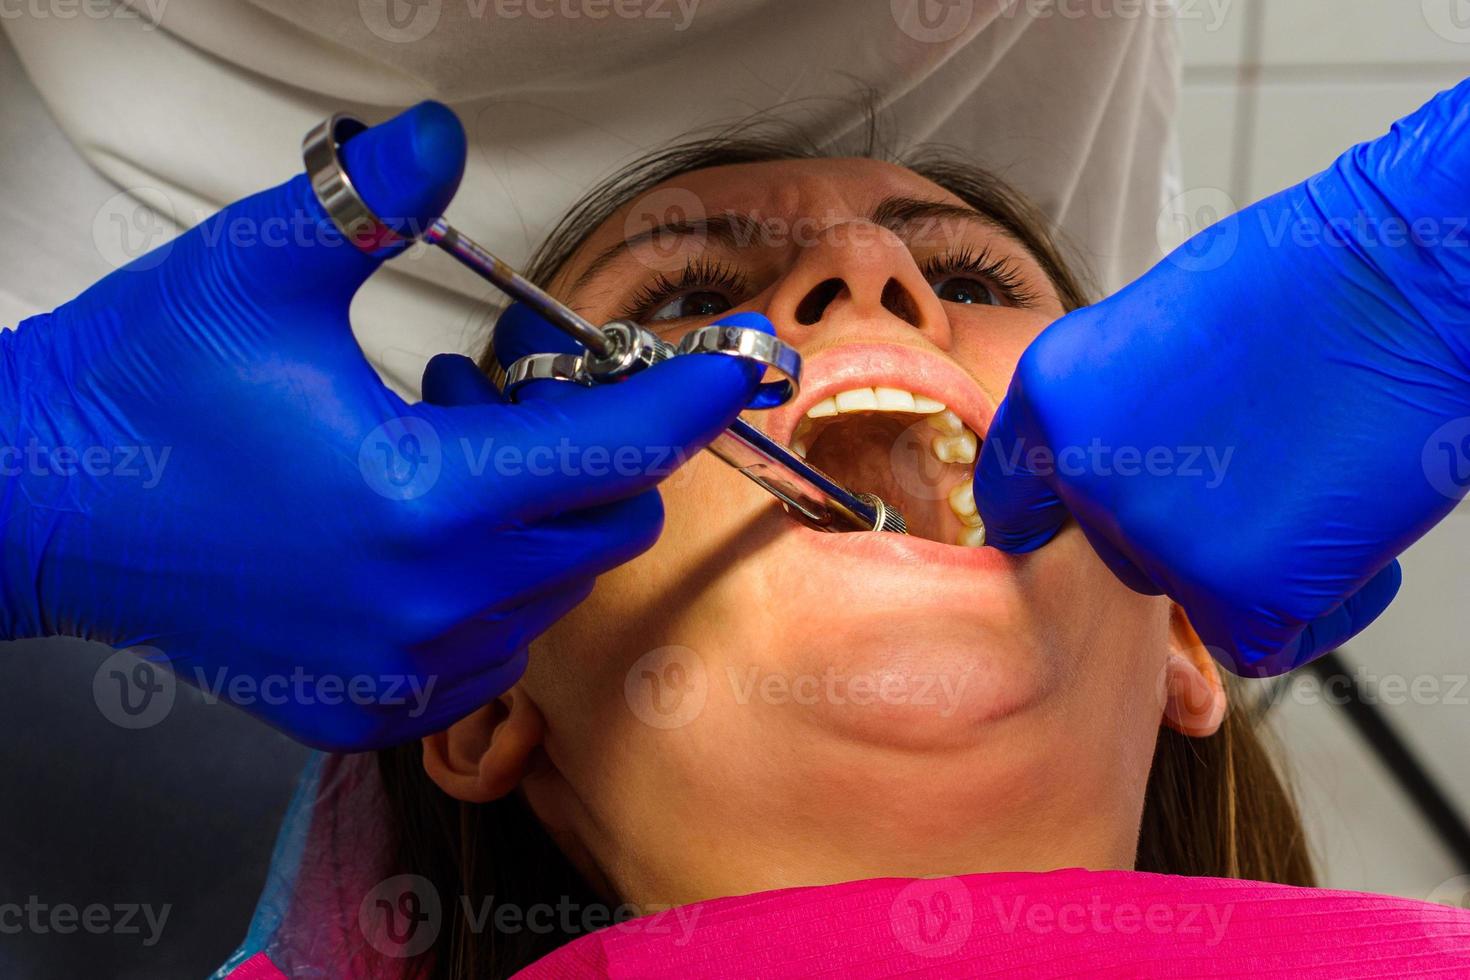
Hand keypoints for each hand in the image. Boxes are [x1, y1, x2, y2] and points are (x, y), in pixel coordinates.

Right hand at [0, 103, 760, 747]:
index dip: (684, 402)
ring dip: (531, 514)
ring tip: (435, 448)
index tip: (729, 372)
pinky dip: (490, 587)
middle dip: (591, 451)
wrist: (41, 504)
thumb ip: (365, 202)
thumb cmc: (141, 392)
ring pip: (552, 588)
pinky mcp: (369, 702)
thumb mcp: (254, 271)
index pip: (613, 448)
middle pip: (602, 524)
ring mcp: (402, 666)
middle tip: (498, 392)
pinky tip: (418, 532)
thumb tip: (435, 136)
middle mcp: (429, 601)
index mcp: (423, 496)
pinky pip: (493, 648)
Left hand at [975, 79, 1469, 675]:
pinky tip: (1344, 532)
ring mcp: (1161, 538)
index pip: (1013, 499)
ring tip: (1311, 477)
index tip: (1074, 526)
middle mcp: (1089, 474)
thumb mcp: (1155, 330)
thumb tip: (1112, 480)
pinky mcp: (1241, 591)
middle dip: (1180, 525)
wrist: (1409, 279)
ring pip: (1188, 594)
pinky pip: (1258, 643)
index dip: (1054, 517)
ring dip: (1248, 560)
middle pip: (1114, 551)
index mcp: (1054, 400)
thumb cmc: (1306, 285)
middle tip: (1254, 468)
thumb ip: (1111, 417)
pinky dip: (1312, 606)